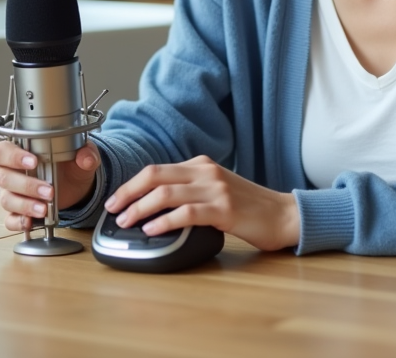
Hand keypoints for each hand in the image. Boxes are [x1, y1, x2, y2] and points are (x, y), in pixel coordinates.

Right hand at [0, 140, 100, 231]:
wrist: (75, 185)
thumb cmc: (68, 164)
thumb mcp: (81, 155)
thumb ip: (86, 153)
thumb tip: (86, 158)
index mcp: (18, 152)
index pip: (2, 151)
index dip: (12, 156)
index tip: (33, 162)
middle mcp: (10, 172)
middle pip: (3, 177)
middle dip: (26, 185)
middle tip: (49, 191)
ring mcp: (11, 193)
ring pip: (6, 200)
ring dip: (25, 205)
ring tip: (44, 209)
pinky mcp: (16, 212)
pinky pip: (9, 220)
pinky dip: (18, 222)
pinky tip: (31, 222)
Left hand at [104, 155, 299, 251]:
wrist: (284, 215)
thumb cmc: (250, 208)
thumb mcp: (217, 189)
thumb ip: (191, 189)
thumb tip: (155, 203)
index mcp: (202, 165)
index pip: (156, 169)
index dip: (131, 185)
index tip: (116, 200)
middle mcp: (206, 172)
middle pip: (154, 176)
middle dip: (128, 193)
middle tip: (112, 210)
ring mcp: (216, 189)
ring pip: (166, 193)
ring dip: (140, 209)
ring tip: (127, 222)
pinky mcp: (225, 209)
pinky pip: (186, 213)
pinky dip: (164, 221)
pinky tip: (153, 230)